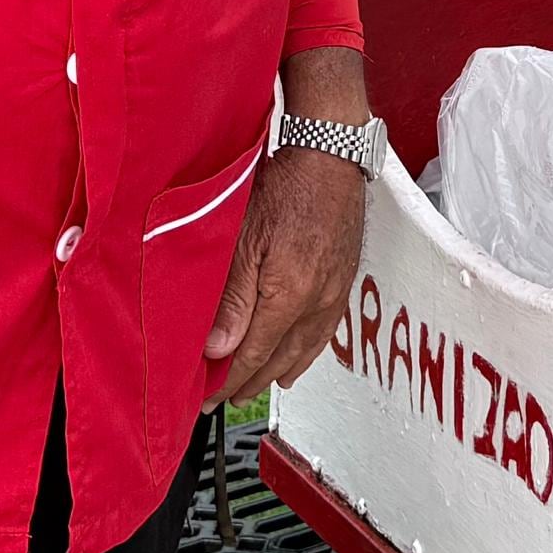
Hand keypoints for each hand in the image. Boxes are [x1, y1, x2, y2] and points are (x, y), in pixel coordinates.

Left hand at [205, 147, 366, 404]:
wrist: (330, 154)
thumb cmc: (287, 185)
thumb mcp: (244, 238)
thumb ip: (231, 298)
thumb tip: (218, 347)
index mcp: (290, 294)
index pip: (253, 354)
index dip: (229, 380)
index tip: (209, 396)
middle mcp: (317, 301)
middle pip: (279, 358)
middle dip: (249, 382)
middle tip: (223, 397)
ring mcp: (334, 293)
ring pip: (304, 351)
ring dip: (276, 373)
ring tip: (255, 387)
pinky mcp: (343, 281)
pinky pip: (324, 334)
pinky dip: (305, 355)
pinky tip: (295, 363)